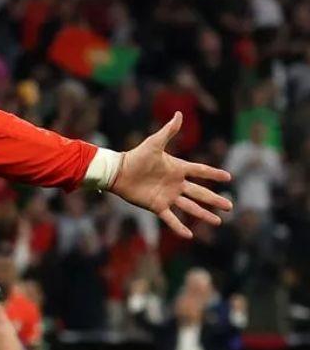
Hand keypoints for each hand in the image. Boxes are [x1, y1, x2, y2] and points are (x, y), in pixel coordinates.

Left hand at [108, 113, 231, 238]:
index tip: (228, 177)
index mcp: (178, 168)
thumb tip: (178, 114)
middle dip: (215, 199)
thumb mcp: (154, 143)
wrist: (118, 171)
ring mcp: (167, 196)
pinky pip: (171, 218)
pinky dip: (179, 227)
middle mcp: (176, 184)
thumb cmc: (136, 156)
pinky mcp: (157, 206)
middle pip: (200, 193)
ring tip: (218, 222)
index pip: (201, 171)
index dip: (214, 174)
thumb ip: (168, 131)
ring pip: (190, 207)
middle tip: (230, 206)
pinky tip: (190, 235)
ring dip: (204, 214)